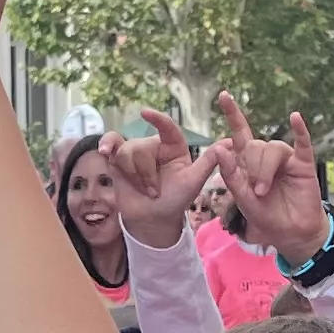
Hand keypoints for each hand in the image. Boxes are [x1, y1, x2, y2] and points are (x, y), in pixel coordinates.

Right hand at [102, 109, 208, 248]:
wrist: (154, 219)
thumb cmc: (176, 200)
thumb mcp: (193, 182)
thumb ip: (209, 161)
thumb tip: (230, 142)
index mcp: (174, 147)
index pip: (166, 127)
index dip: (156, 119)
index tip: (145, 113)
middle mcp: (154, 146)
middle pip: (141, 146)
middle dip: (145, 173)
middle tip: (154, 191)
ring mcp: (135, 152)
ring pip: (126, 151)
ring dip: (134, 176)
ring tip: (144, 191)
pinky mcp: (118, 160)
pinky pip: (110, 144)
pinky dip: (106, 146)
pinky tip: (103, 151)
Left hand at [206, 96, 331, 258]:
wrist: (291, 234)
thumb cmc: (266, 216)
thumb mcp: (242, 198)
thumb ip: (231, 175)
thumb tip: (219, 147)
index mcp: (248, 162)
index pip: (239, 134)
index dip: (233, 114)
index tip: (224, 95)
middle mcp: (266, 157)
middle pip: (255, 146)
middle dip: (252, 169)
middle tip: (256, 192)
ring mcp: (286, 159)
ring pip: (272, 149)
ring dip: (265, 170)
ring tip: (264, 191)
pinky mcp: (304, 164)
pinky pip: (303, 143)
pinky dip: (300, 130)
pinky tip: (295, 118)